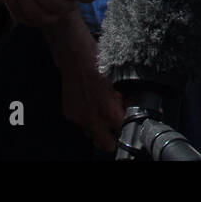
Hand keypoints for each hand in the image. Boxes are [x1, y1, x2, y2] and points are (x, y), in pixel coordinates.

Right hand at [49, 24, 123, 151]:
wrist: (75, 56)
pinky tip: (92, 105)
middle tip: (118, 127)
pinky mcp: (69, 114)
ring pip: (93, 135)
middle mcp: (92, 117)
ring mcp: (78, 117)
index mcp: (107, 109)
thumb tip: (130, 109)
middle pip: (106, 145)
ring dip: (99, 128)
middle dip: (113, 138)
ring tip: (103, 113)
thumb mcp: (120, 81)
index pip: (121, 133)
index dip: (127, 130)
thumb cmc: (99, 62)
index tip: (130, 126)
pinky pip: (82, 124)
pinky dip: (88, 119)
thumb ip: (124, 100)